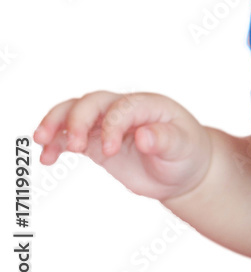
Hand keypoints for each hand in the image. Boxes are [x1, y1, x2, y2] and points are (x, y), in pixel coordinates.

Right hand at [33, 91, 212, 202]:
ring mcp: (107, 124)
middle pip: (92, 102)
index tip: (111, 151)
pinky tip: (48, 158)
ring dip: (56, 123)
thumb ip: (165, 140)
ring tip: (42, 142)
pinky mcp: (97, 142)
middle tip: (74, 146)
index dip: (111, 125)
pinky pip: (69, 135)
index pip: (121, 106)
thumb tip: (143, 136)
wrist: (182, 169)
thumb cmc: (187, 153)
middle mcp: (124, 110)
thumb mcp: (184, 147)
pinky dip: (55, 142)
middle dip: (77, 120)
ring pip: (74, 112)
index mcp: (148, 105)